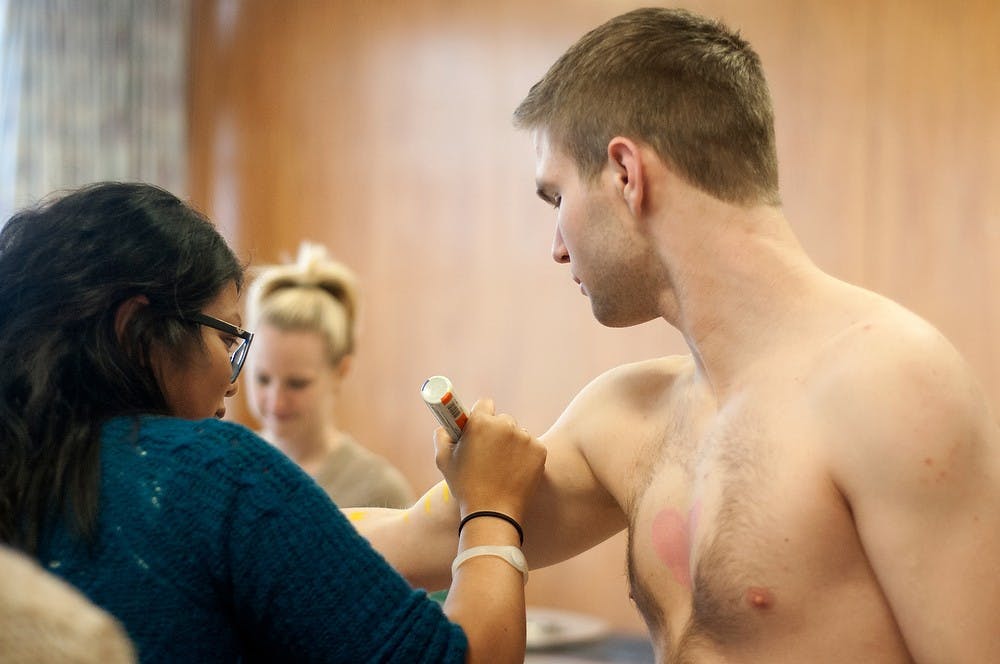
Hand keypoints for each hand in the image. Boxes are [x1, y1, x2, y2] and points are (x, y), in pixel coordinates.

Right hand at [434, 398, 545, 521]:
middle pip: (503, 420)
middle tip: (489, 454)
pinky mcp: (540, 450)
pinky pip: (531, 447)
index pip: (485, 404)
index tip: (480, 426)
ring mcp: (525, 438)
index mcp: (481, 422)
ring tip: (502, 469)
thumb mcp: (444, 460)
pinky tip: (515, 472)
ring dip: (512, 445)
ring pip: (518, 434)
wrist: (492, 514)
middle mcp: (505, 425)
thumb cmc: (465, 487)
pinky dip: (525, 457)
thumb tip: (445, 426)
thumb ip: (442, 436)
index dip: (481, 415)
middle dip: (497, 432)